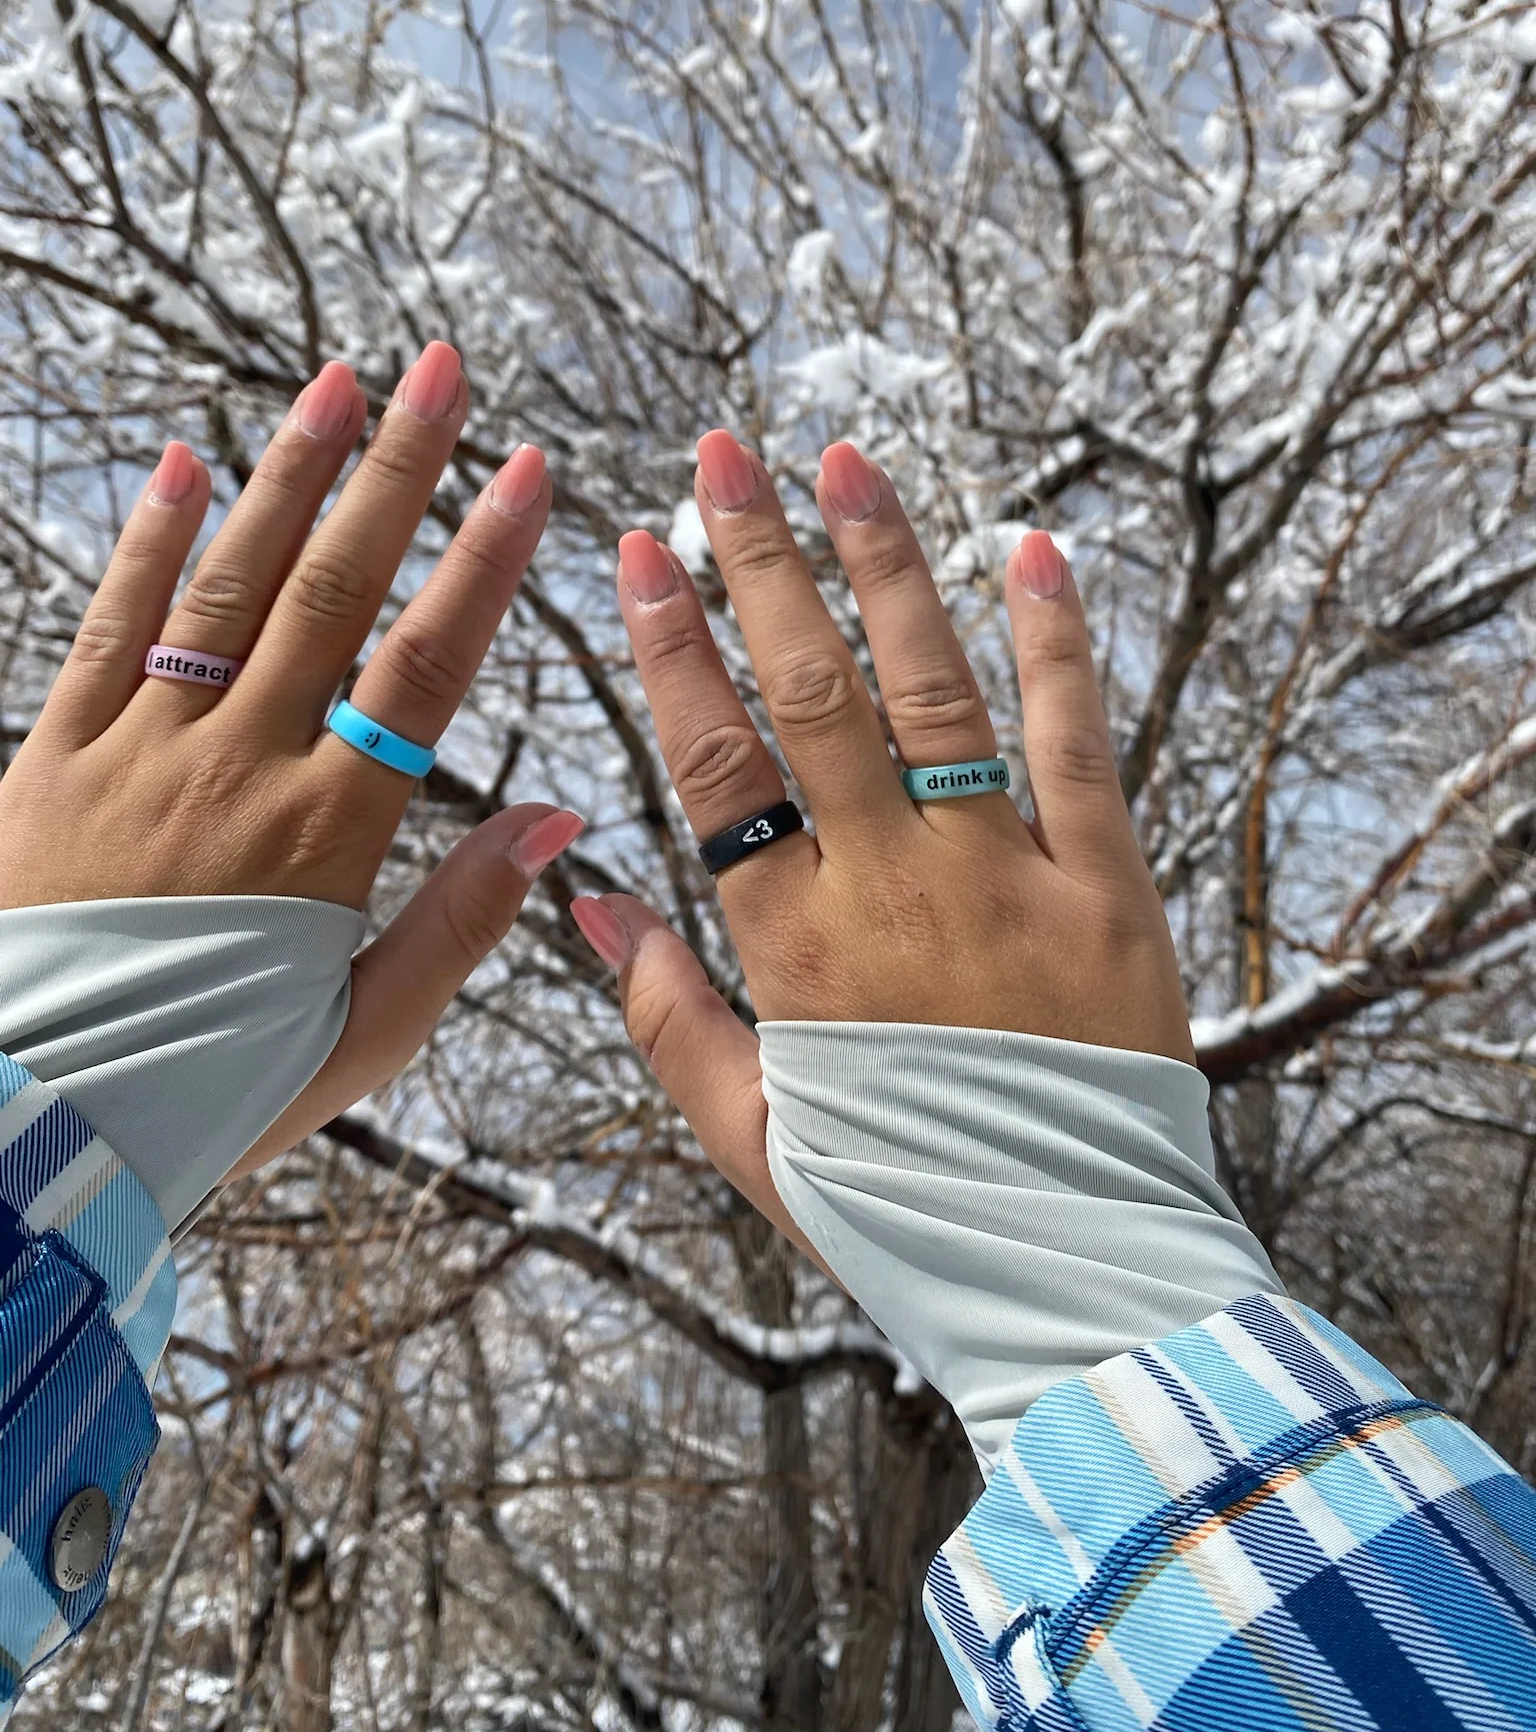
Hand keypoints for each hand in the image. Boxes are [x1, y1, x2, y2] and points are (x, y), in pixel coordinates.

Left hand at [0, 344, 580, 1164]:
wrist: (24, 1123)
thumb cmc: (206, 1090)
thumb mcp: (361, 1035)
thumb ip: (460, 922)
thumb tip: (553, 822)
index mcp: (326, 835)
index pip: (425, 669)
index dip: (483, 561)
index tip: (531, 473)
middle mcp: (236, 768)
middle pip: (334, 591)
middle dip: (397, 471)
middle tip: (442, 372)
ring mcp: (137, 752)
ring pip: (228, 585)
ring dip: (286, 476)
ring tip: (336, 381)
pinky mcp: (53, 760)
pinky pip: (106, 628)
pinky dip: (149, 543)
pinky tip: (186, 467)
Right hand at [570, 431, 1191, 1250]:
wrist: (1072, 1276)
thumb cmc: (900, 1208)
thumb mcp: (750, 1136)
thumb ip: (664, 1012)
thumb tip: (582, 891)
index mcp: (796, 950)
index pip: (716, 763)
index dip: (673, 645)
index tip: (643, 547)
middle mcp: (895, 890)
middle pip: (813, 693)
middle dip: (762, 561)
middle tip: (723, 455)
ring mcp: (1007, 878)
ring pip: (932, 691)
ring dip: (886, 567)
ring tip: (846, 460)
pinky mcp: (1108, 885)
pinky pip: (1075, 742)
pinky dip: (1055, 641)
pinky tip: (1030, 548)